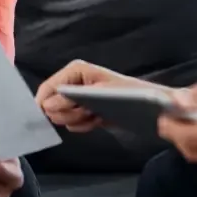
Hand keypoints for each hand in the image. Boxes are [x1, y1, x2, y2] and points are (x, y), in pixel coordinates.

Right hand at [35, 59, 155, 131]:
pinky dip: (83, 126)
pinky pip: (71, 124)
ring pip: (60, 116)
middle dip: (68, 113)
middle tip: (87, 111)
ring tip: (95, 115)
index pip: (46, 89)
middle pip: (50, 105)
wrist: (149, 108)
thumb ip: (71, 98)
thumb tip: (47, 106)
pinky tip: (98, 120)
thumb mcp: (99, 93)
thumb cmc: (128, 94)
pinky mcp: (83, 110)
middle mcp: (72, 82)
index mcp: (74, 71)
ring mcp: (77, 97)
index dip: (48, 104)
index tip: (60, 114)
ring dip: (77, 120)